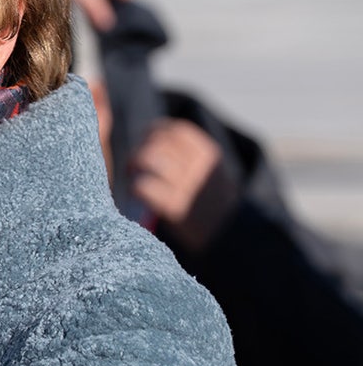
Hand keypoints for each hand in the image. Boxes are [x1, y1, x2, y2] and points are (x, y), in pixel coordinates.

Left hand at [131, 119, 237, 253]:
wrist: (231, 236)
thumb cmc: (215, 202)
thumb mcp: (212, 170)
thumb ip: (190, 155)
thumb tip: (153, 139)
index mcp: (209, 154)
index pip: (175, 130)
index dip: (155, 132)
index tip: (146, 141)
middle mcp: (199, 166)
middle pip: (157, 143)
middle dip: (141, 150)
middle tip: (135, 163)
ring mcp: (187, 186)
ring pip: (147, 159)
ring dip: (135, 165)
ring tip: (134, 175)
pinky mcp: (174, 207)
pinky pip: (143, 186)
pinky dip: (136, 188)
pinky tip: (139, 194)